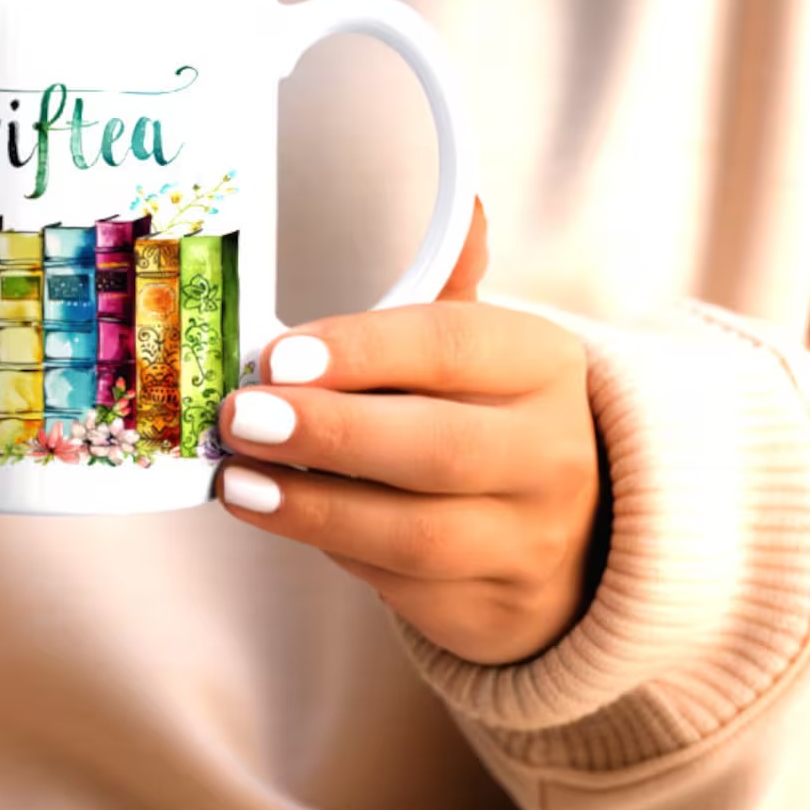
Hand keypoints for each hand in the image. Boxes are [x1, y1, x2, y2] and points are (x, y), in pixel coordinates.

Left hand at [215, 200, 605, 664]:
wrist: (572, 538)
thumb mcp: (479, 349)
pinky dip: (333, 547)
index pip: (451, 346)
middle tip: (240, 415)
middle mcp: (550, 453)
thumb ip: (449, 285)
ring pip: (417, 530)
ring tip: (237, 479)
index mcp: (542, 364)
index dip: (361, 350)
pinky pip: (402, 583)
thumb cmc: (488, 418)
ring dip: (312, 504)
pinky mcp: (493, 608)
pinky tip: (277, 513)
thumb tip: (467, 202)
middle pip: (436, 446)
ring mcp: (528, 540)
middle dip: (327, 432)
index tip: (278, 356)